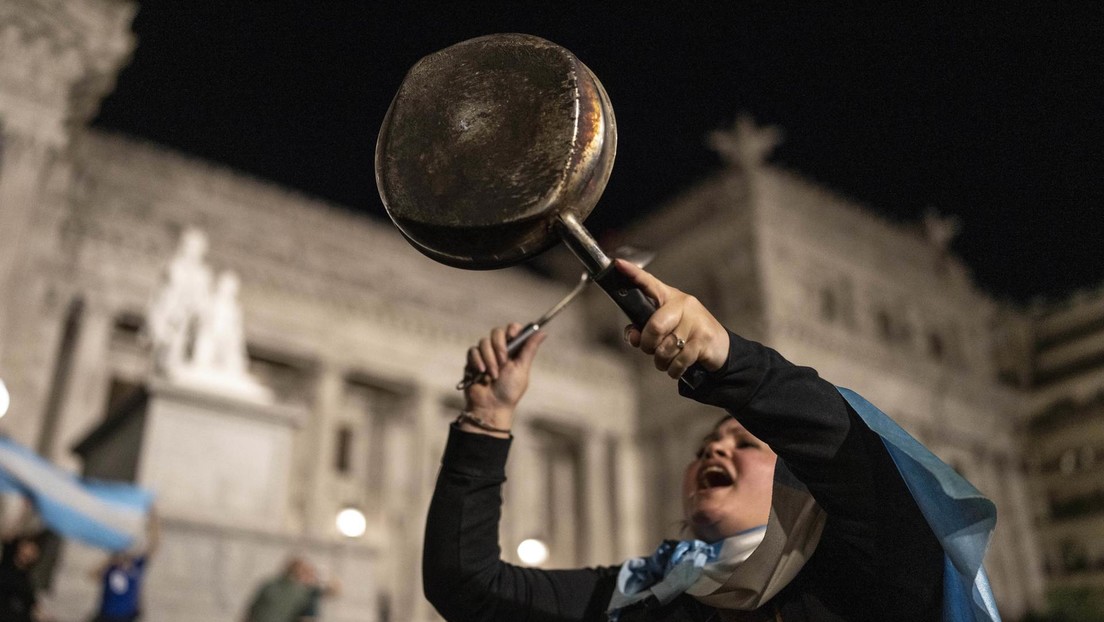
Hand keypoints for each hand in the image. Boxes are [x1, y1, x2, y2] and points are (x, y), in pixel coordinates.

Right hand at [462, 323, 546, 435]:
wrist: (491, 407)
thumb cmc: (509, 391)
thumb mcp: (521, 369)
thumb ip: (529, 349)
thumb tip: (542, 332)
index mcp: (514, 350)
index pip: (513, 329)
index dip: (512, 329)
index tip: (513, 336)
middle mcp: (499, 350)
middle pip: (497, 332)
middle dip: (499, 346)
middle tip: (503, 361)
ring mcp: (485, 354)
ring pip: (484, 342)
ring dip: (489, 359)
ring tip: (493, 375)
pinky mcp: (473, 361)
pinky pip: (472, 351)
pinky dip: (478, 361)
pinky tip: (481, 373)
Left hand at [616, 259, 729, 377]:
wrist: (719, 347)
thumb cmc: (685, 335)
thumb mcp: (665, 329)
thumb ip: (643, 331)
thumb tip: (633, 337)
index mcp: (669, 297)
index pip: (649, 283)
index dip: (633, 274)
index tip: (617, 264)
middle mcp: (683, 304)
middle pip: (655, 326)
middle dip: (648, 344)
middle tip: (652, 350)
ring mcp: (695, 321)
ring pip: (666, 347)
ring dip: (661, 361)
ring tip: (667, 360)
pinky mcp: (704, 338)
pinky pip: (679, 360)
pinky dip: (673, 369)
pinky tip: (676, 367)